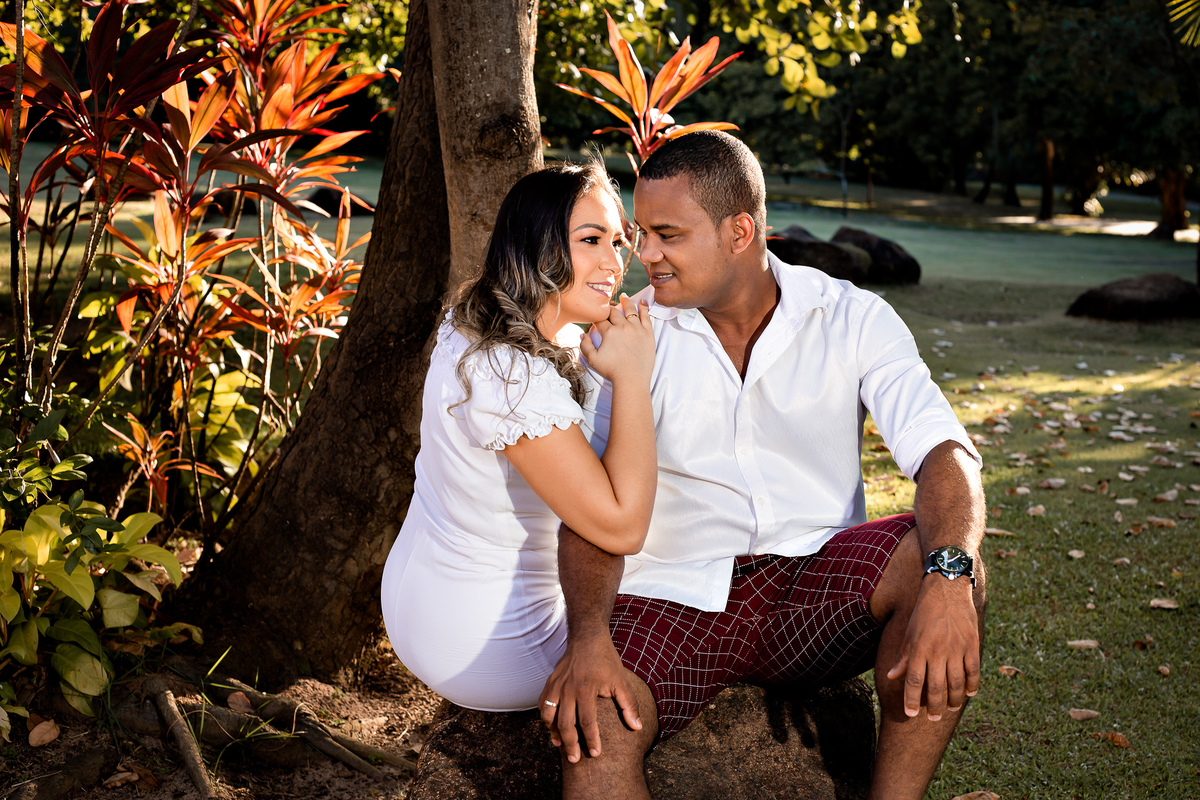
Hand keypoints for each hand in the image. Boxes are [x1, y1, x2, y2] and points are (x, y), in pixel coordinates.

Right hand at [538, 634, 642, 762]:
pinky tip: (552, 728)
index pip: (587, 721)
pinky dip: (545, 719)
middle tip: (575, 760)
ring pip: (549, 716)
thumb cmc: (606, 660)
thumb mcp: (621, 681)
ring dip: (554, 733)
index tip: (595, 754)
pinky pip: (543, 705)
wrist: (587, 638)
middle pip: (565, 723)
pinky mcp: (550, 682)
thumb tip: (637, 728)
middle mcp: (568, 688)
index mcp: (586, 688)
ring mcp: (557, 685)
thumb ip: (629, 705)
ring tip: (560, 746)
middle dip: (570, 744)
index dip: (591, 740)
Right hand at [581, 295, 653, 383]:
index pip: (600, 319)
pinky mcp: (648, 333)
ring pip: (630, 310)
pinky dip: (644, 308)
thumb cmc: (612, 371)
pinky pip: (646, 316)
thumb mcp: (592, 360)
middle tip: (608, 306)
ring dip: (626, 302)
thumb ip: (584, 346)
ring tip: (624, 297)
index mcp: (609, 332)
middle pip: (614, 312)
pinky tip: (642, 302)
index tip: (596, 317)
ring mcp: (636, 329)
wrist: (632, 380)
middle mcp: (623, 327)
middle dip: (609, 308)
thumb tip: (582, 334)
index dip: (596, 317)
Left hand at [885, 576, 979, 720]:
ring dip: (953, 700)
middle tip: (932, 718)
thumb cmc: (923, 612)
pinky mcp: (972, 644)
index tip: (910, 713)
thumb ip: (902, 656)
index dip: (911, 699)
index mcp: (919, 648)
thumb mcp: (908, 632)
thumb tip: (891, 676)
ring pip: (956, 683)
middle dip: (933, 706)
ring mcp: (957, 648)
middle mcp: (938, 650)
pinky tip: (968, 694)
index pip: (914, 680)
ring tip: (949, 709)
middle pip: (936, 687)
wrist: (946, 588)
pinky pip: (973, 671)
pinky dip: (972, 685)